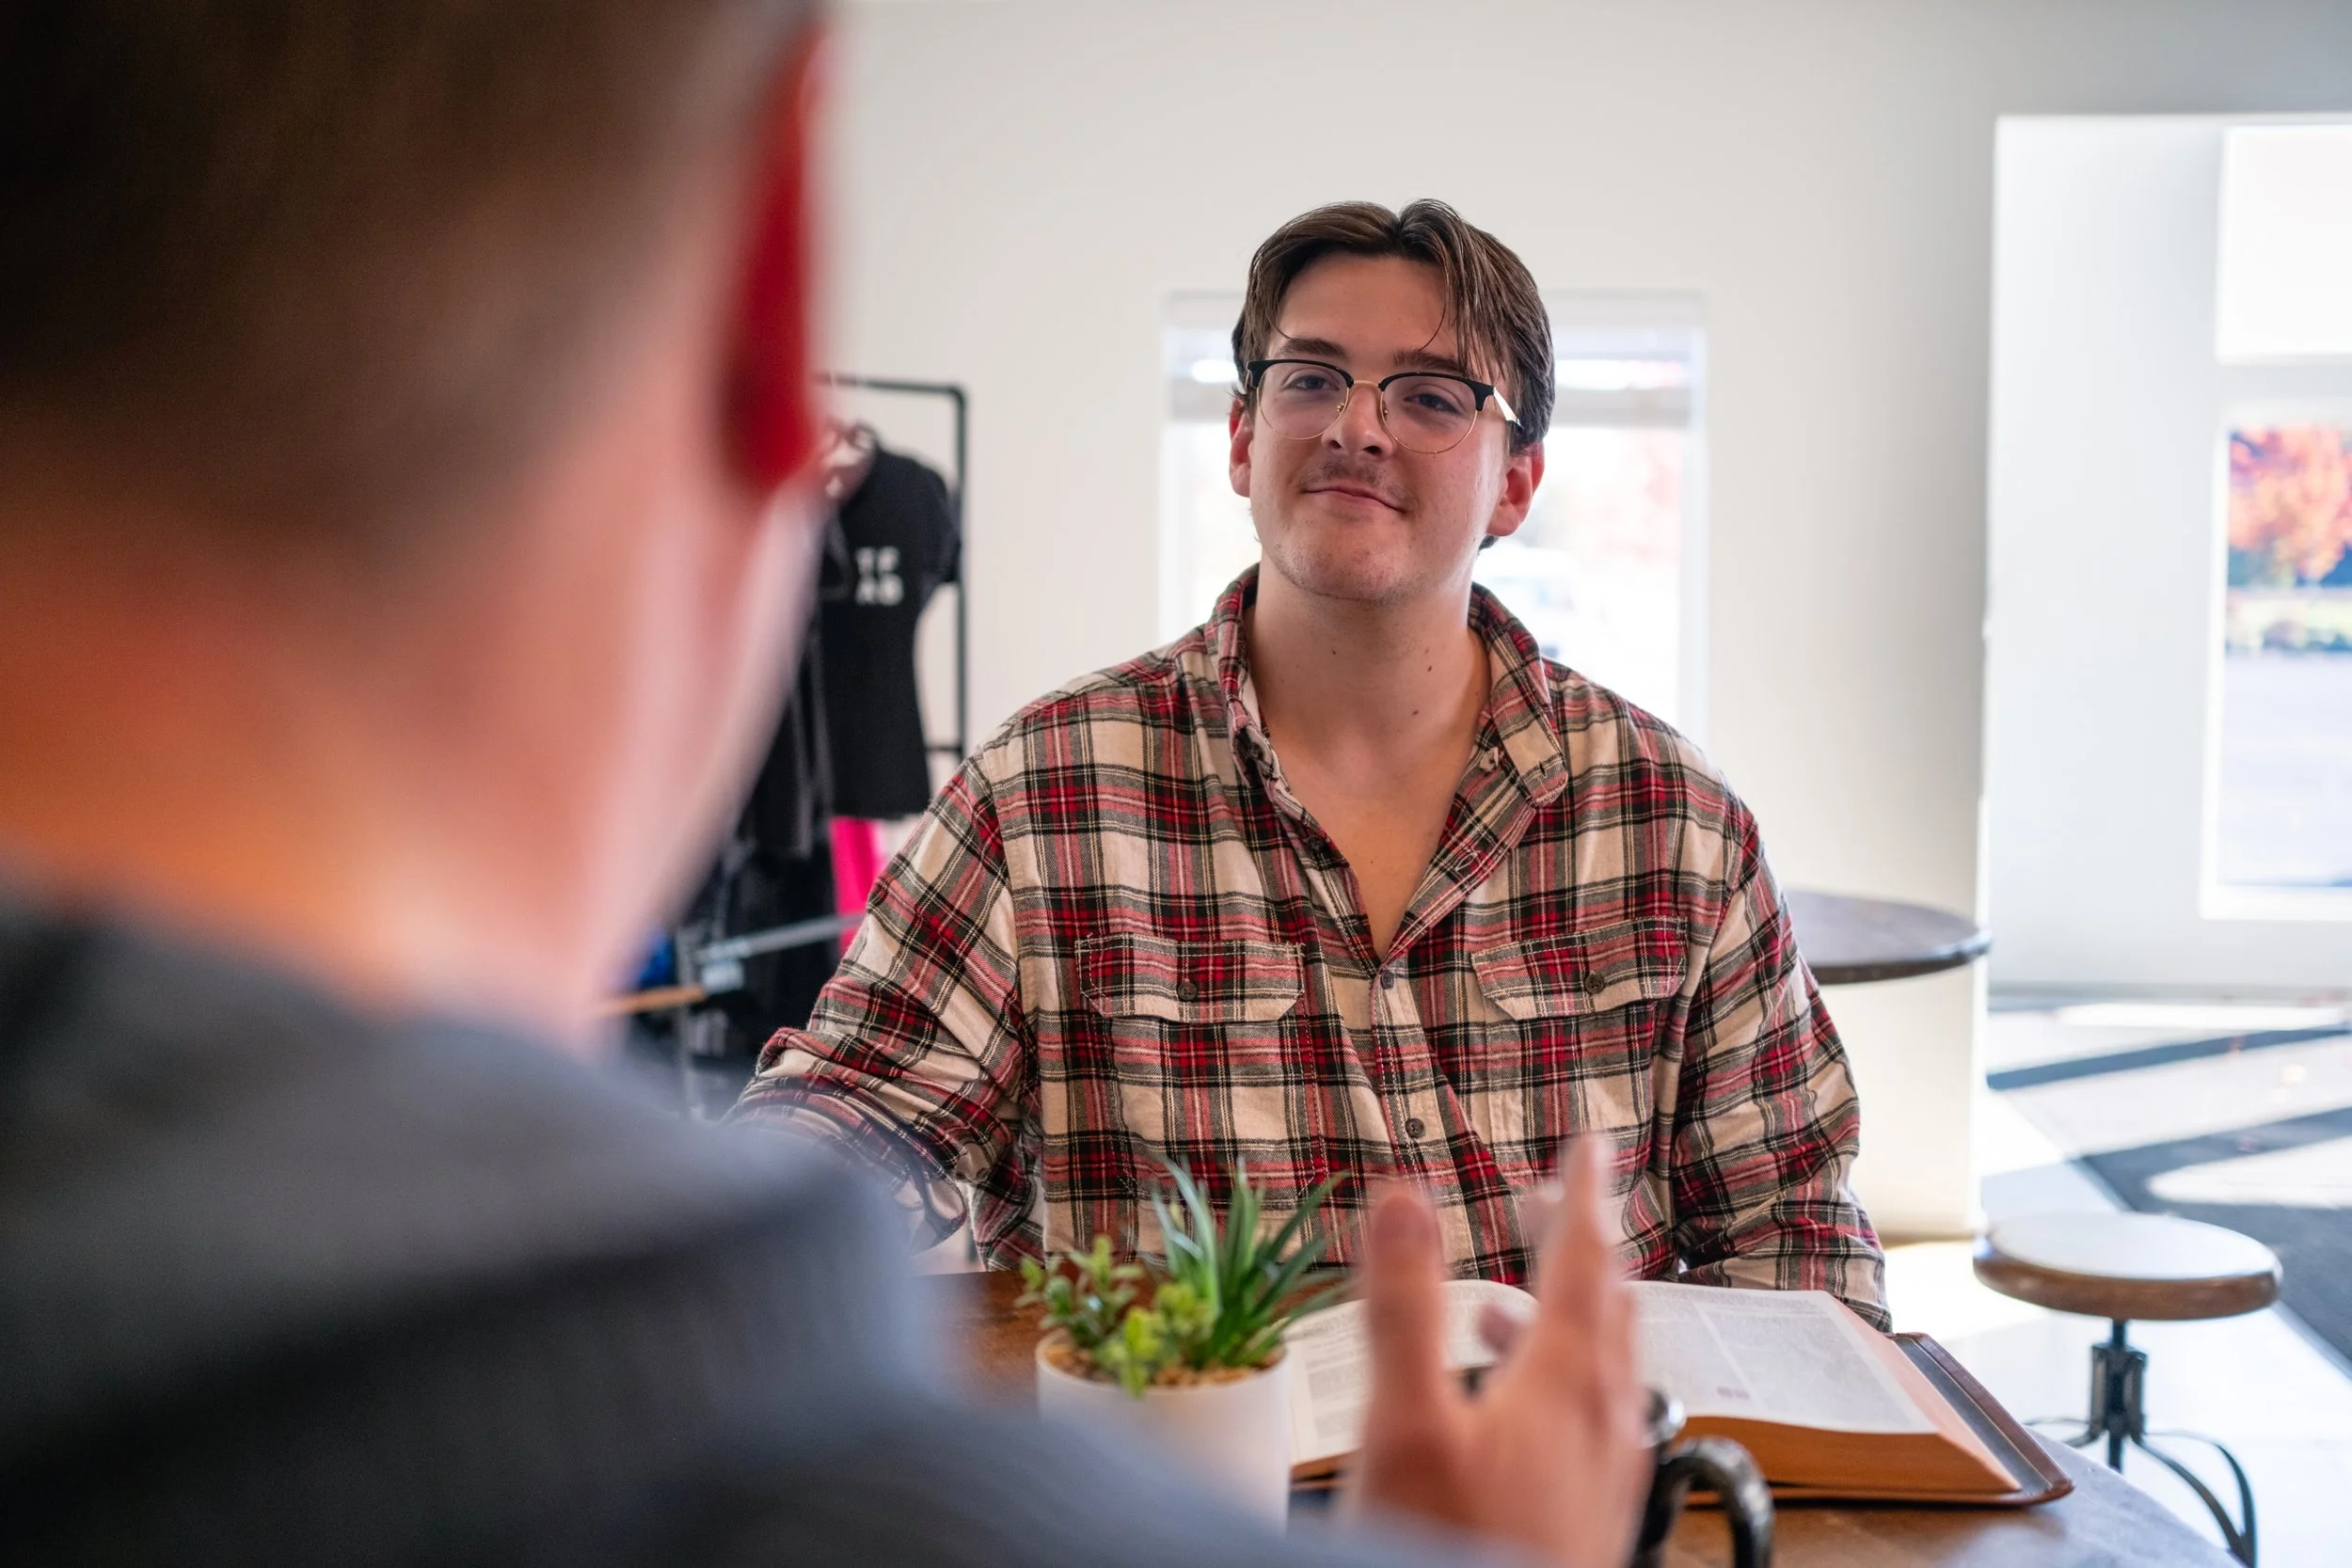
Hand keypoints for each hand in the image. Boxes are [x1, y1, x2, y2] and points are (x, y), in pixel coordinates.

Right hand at [1350, 1138, 1649, 1567]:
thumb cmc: (1453, 1549)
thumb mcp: (1409, 1420)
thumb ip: (1406, 1304)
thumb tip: (1404, 1193)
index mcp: (1565, 1378)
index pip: (1586, 1253)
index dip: (1587, 1185)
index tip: (1594, 1131)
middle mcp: (1602, 1418)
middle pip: (1609, 1304)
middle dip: (1583, 1240)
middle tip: (1560, 1194)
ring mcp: (1604, 1472)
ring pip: (1603, 1365)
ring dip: (1567, 1312)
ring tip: (1511, 1296)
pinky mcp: (1590, 1517)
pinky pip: (1590, 1418)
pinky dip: (1558, 1377)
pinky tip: (1516, 1410)